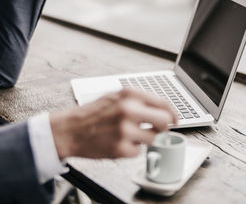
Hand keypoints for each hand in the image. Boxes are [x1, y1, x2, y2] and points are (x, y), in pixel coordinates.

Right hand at [50, 89, 177, 159]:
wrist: (70, 129)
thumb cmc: (92, 114)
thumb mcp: (115, 97)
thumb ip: (138, 101)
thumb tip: (163, 109)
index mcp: (129, 94)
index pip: (163, 103)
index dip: (172, 114)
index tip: (174, 120)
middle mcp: (129, 110)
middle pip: (165, 121)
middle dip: (163, 128)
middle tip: (155, 130)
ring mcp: (125, 130)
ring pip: (153, 138)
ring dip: (144, 139)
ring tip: (128, 135)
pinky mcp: (121, 148)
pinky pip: (138, 151)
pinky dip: (131, 149)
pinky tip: (118, 142)